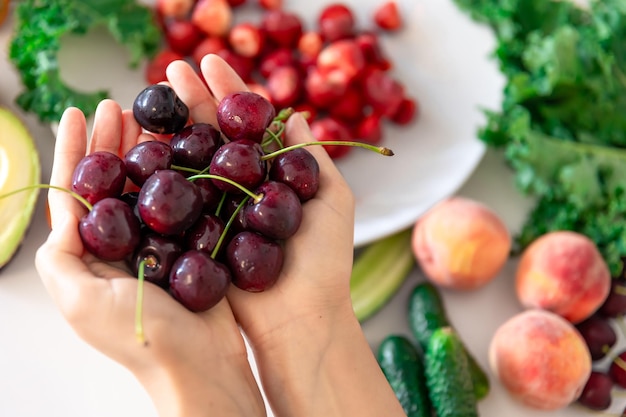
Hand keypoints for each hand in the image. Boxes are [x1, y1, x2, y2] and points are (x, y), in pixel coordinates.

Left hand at [35, 60, 265, 416]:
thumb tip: (61, 214)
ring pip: (149, 184)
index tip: (78, 112)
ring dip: (148, 149)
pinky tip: (187, 149)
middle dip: (112, 141)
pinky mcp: (191, 245)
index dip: (74, 150)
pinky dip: (183, 172)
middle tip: (119, 105)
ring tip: (150, 116)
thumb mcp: (81, 301)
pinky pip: (183, 200)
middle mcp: (121, 244)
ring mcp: (158, 243)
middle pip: (113, 180)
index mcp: (89, 254)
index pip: (76, 192)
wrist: (199, 366)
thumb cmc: (139, 339)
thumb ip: (60, 257)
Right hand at [165, 55, 404, 416]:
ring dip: (171, 128)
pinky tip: (144, 142)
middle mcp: (239, 190)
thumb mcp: (334, 202)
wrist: (299, 320)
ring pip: (189, 163)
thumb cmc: (324, 263)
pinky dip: (160, 172)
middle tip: (171, 69)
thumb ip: (315, 158)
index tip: (212, 63)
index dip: (231, 94)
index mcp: (271, 177)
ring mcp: (214, 213)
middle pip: (213, 137)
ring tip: (151, 96)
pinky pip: (174, 201)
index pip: (247, 127)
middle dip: (193, 101)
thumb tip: (296, 112)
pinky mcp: (193, 239)